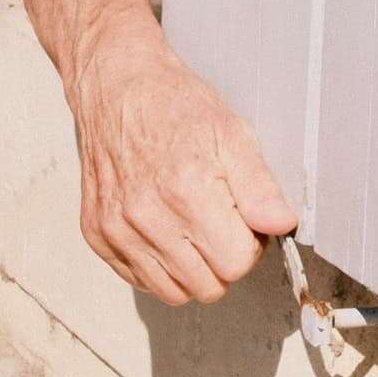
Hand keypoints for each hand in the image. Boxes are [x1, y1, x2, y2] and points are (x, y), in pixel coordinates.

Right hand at [68, 26, 297, 304]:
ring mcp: (116, 226)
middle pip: (207, 286)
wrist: (114, 85)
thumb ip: (260, 186)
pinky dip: (156, 264)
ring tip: (188, 226)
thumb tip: (281, 226)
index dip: (248, 244)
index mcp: (185, 190)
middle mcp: (145, 214)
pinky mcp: (96, 231)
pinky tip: (161, 229)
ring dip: (189, 268)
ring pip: (173, 291)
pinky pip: (139, 280)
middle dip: (220, 259)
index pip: (236, 264)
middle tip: (215, 220)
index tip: (239, 217)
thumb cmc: (172, 105)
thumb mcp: (231, 132)